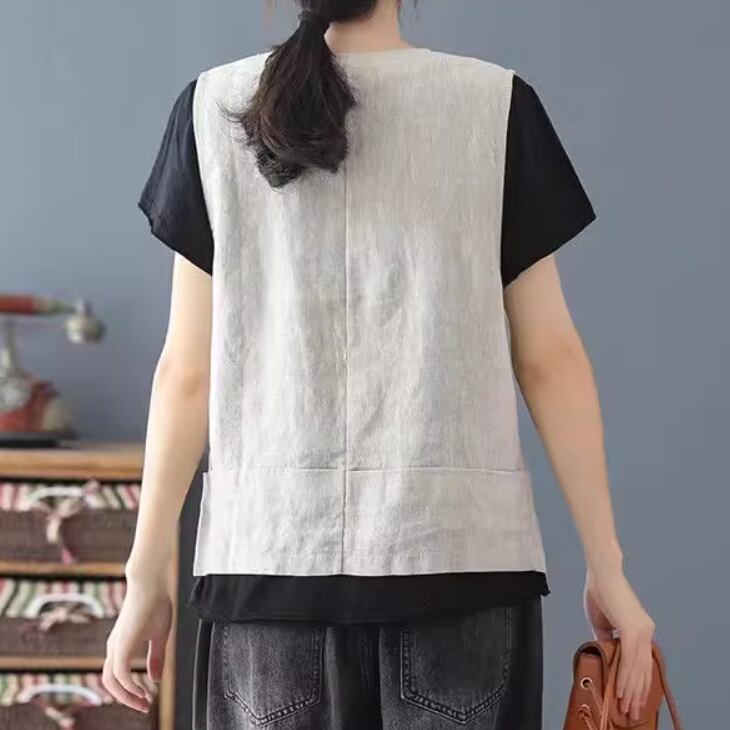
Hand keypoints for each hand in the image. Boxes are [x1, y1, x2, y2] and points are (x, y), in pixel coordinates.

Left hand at [103, 578, 172, 712]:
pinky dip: (129, 685)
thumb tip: (154, 678)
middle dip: (126, 698)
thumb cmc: (156, 602)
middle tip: (143, 706)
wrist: (151, 582)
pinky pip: (119, 672)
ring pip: (111, 681)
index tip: (146, 699)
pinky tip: (142, 689)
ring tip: (142, 701)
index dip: (130, 691)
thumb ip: (156, 658)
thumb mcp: (159, 636)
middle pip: (110, 683)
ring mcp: (116, 645)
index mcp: (122, 645)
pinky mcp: (122, 642)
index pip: (118, 677)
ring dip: (126, 695)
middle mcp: (115, 646)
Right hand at [583, 565, 655, 721]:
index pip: (641, 661)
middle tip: (631, 710)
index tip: (631, 697)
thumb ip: (606, 637)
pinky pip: (630, 659)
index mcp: (640, 628)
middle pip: (643, 668)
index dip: (636, 681)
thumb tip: (606, 653)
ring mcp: (642, 630)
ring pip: (638, 667)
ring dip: (631, 689)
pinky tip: (621, 689)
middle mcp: (646, 631)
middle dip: (637, 692)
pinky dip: (625, 676)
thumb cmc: (599, 591)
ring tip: (626, 706)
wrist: (601, 572)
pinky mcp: (633, 629)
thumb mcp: (601, 621)